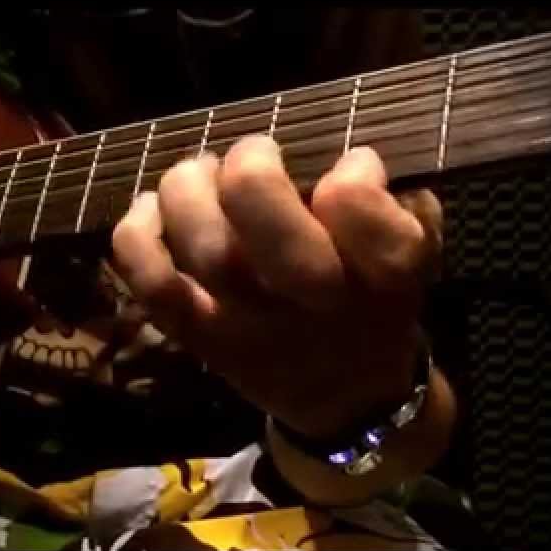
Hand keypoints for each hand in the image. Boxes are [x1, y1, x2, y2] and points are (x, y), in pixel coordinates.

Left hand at [111, 136, 441, 437]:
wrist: (344, 398)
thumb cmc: (373, 304)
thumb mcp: (411, 259)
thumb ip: (386, 206)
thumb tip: (348, 161)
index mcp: (383, 278)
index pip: (362, 215)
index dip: (353, 174)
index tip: (351, 168)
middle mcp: (314, 307)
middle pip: (274, 241)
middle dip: (252, 176)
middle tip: (257, 152)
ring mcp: (250, 326)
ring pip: (208, 253)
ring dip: (190, 192)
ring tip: (201, 171)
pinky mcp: (200, 337)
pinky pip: (154, 286)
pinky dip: (139, 236)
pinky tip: (152, 207)